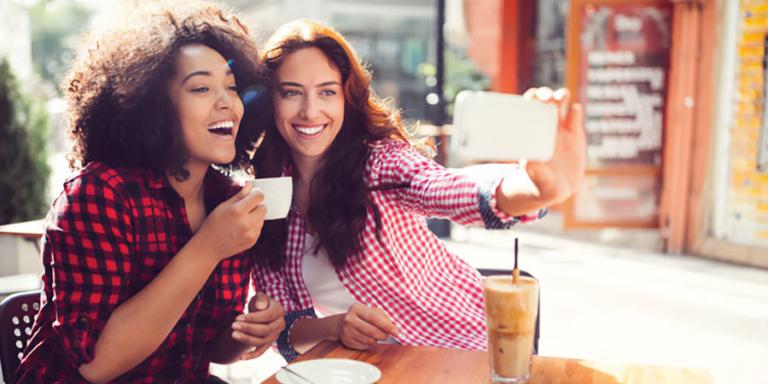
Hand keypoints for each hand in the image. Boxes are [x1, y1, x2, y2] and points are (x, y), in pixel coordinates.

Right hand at [195, 182, 265, 260]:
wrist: (208, 247)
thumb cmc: (212, 225)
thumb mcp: (223, 206)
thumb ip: (240, 195)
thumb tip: (250, 185)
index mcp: (237, 211)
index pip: (258, 197)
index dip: (256, 194)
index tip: (252, 195)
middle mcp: (246, 223)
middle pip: (263, 207)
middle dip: (256, 206)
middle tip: (245, 208)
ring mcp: (250, 233)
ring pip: (262, 218)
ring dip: (255, 216)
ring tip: (242, 219)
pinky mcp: (252, 241)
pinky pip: (259, 228)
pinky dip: (254, 226)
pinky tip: (242, 227)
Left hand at [232, 292, 284, 359]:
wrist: (264, 311)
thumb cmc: (260, 302)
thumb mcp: (260, 296)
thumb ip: (261, 299)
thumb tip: (260, 307)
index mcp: (279, 311)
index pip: (267, 316)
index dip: (252, 318)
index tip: (238, 317)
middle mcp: (280, 324)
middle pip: (265, 330)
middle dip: (248, 328)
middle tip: (233, 325)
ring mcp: (275, 335)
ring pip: (262, 341)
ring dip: (247, 339)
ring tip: (233, 334)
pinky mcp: (268, 343)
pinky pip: (261, 352)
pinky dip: (251, 356)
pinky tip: (240, 357)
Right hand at [336, 303, 397, 349]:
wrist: (340, 324)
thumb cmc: (361, 316)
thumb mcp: (370, 311)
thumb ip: (383, 317)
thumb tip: (393, 328)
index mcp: (356, 308)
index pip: (374, 318)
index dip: (387, 326)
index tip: (396, 332)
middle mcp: (350, 319)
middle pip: (373, 331)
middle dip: (384, 335)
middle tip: (387, 335)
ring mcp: (347, 331)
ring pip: (370, 340)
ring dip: (376, 339)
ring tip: (375, 334)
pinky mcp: (347, 342)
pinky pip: (364, 346)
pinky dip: (369, 343)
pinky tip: (366, 338)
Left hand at [522, 87, 585, 204]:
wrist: (558, 188)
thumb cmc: (540, 184)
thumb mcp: (537, 179)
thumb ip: (534, 171)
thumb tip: (527, 162)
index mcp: (530, 132)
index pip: (528, 108)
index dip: (531, 99)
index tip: (532, 99)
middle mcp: (544, 126)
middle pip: (545, 100)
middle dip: (546, 94)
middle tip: (547, 99)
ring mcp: (560, 128)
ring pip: (560, 102)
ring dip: (560, 96)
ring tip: (560, 100)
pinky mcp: (575, 134)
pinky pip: (576, 115)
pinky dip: (575, 111)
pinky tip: (574, 114)